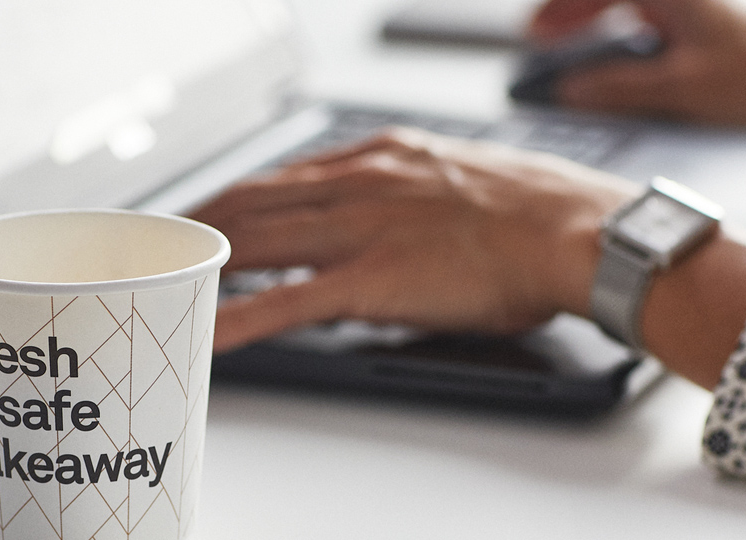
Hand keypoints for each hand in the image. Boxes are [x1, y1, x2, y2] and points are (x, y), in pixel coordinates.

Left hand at [190, 128, 637, 351]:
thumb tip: (391, 212)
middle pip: (257, 202)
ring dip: (208, 262)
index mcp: (382, 154)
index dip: (239, 192)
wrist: (573, 231)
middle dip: (207, 224)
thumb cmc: (537, 210)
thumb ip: (410, 188)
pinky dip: (240, 315)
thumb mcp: (459, 174)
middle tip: (172, 245)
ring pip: (260, 243)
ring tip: (171, 279)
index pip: (287, 172)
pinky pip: (287, 301)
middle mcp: (360, 184)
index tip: (214, 207)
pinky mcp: (370, 281)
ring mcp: (360, 231)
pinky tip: (209, 328)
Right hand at [526, 0, 745, 126]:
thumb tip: (569, 89)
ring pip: (631, 4)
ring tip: (572, 49)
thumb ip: (616, 88)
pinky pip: (652, 18)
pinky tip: (619, 60)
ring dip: (597, 22)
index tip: (533, 35)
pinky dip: (625, 33)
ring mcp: (698, 6)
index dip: (558, 11)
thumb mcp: (676, 88)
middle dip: (572, 12)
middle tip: (544, 40)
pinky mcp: (709, 24)